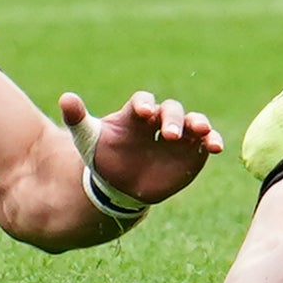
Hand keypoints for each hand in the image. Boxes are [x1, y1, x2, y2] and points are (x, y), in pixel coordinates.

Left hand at [61, 88, 221, 210]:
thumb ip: (78, 118)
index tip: (145, 113)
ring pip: (194, 122)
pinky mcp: (192, 153)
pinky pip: (206, 143)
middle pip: (172, 110)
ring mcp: (178, 136)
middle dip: (173, 120)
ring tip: (204, 134)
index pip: (144, 101)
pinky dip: (213, 141)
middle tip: (170, 135)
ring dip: (200, 125)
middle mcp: (159, 121)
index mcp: (135, 114)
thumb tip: (65, 98)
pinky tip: (217, 147)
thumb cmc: (103, 155)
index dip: (146, 104)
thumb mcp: (87, 138)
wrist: (117, 185)